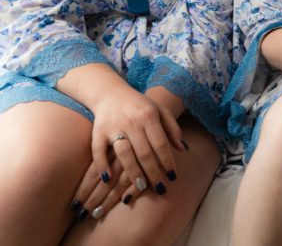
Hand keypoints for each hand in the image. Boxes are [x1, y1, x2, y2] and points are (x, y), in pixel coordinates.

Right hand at [75, 88, 183, 217]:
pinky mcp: (98, 132)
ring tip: (141, 187)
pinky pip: (98, 151)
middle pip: (144, 152)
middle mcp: (132, 122)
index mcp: (149, 116)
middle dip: (153, 172)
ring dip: (133, 172)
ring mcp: (114, 127)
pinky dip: (102, 165)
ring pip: (124, 154)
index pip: (160, 143)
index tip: (173, 176)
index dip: (167, 161)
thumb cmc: (140, 105)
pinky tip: (108, 179)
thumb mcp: (160, 110)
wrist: (111, 93)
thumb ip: (172, 128)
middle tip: (161, 188)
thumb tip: (183, 149)